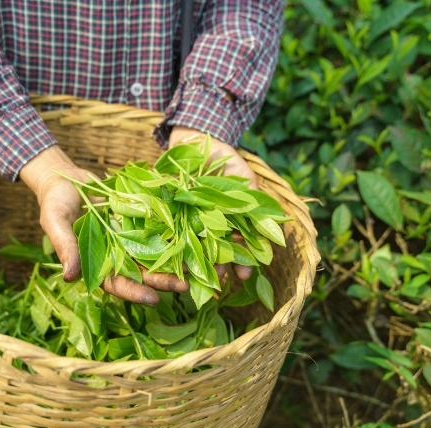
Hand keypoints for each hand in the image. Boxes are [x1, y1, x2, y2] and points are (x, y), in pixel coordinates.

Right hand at [20, 146, 187, 304]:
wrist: (67, 176)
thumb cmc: (56, 201)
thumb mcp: (55, 220)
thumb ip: (65, 245)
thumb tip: (69, 277)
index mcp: (96, 263)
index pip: (117, 284)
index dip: (134, 293)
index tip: (153, 299)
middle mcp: (117, 254)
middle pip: (143, 272)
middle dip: (163, 281)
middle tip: (185, 286)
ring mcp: (131, 236)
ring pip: (156, 254)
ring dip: (175, 261)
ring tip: (196, 267)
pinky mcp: (141, 218)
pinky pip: (161, 228)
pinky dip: (177, 233)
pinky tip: (196, 237)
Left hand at [169, 125, 258, 280]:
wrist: (196, 140)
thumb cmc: (226, 160)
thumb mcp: (246, 180)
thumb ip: (253, 204)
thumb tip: (263, 236)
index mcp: (229, 223)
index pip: (237, 248)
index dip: (242, 263)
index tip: (243, 276)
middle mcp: (208, 226)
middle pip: (213, 253)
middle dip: (216, 269)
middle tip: (216, 284)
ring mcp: (187, 221)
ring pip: (191, 248)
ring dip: (192, 266)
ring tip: (194, 280)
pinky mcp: (167, 214)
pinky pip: (168, 232)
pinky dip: (169, 246)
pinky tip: (170, 261)